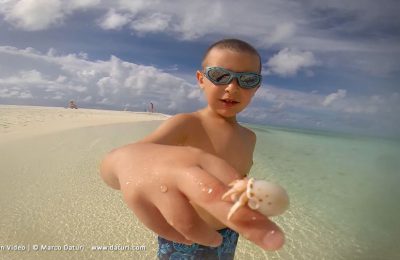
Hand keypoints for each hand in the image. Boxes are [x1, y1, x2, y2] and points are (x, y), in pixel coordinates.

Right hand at [100, 143, 283, 249]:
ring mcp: (157, 187)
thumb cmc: (173, 165)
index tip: (274, 225)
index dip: (254, 205)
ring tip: (214, 239)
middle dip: (244, 221)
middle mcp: (179, 170)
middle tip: (272, 240)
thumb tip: (255, 207)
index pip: (232, 183)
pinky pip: (164, 230)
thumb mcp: (198, 165)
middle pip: (213, 196)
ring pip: (185, 220)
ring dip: (204, 235)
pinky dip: (180, 238)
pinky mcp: (138, 203)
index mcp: (198, 159)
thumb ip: (221, 182)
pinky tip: (187, 236)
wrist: (128, 161)